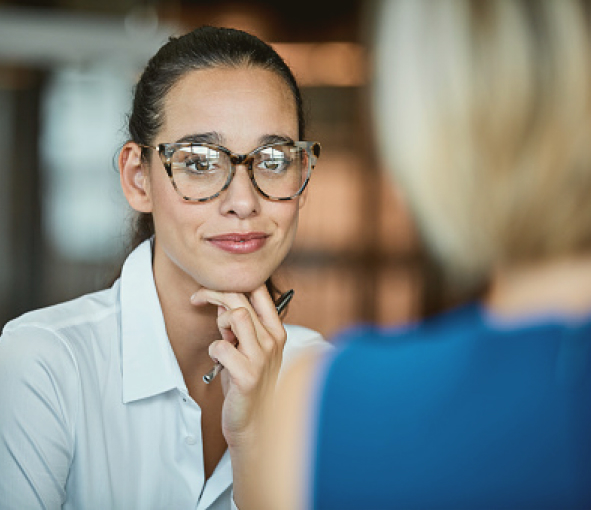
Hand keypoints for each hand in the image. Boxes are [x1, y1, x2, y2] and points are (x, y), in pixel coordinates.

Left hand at [190, 284, 286, 447]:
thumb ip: (239, 326)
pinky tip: (220, 363)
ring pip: (237, 315)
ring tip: (221, 338)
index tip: (213, 288)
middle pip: (242, 299)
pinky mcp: (248, 375)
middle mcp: (273, 341)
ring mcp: (263, 357)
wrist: (254, 424)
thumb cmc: (249, 384)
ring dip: (220, 322)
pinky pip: (221, 346)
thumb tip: (222, 302)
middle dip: (214, 293)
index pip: (260, 290)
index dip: (233, 282)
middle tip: (197, 299)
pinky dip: (214, 351)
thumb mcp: (248, 349)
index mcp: (276, 331)